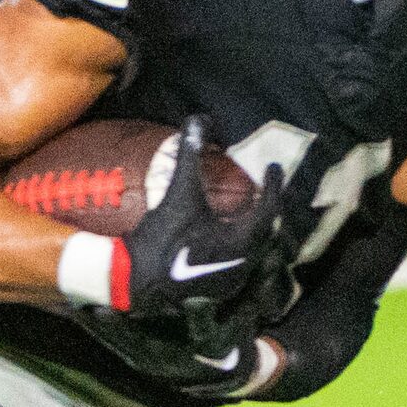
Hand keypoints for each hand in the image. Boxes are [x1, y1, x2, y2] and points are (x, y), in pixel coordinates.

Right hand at [115, 118, 290, 319]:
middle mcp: (243, 263)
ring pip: (254, 247)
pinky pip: (241, 261)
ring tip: (248, 207)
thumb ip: (190, 155)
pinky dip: (239, 243)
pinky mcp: (219, 288)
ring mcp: (232, 280)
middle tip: (264, 186)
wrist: (133, 279)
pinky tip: (228, 233)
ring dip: (253, 226)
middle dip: (266, 206)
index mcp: (240, 241)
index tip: (273, 167)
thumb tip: (198, 119)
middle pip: (265, 229)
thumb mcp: (178, 194)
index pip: (269, 208)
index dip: (273, 185)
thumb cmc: (160, 238)